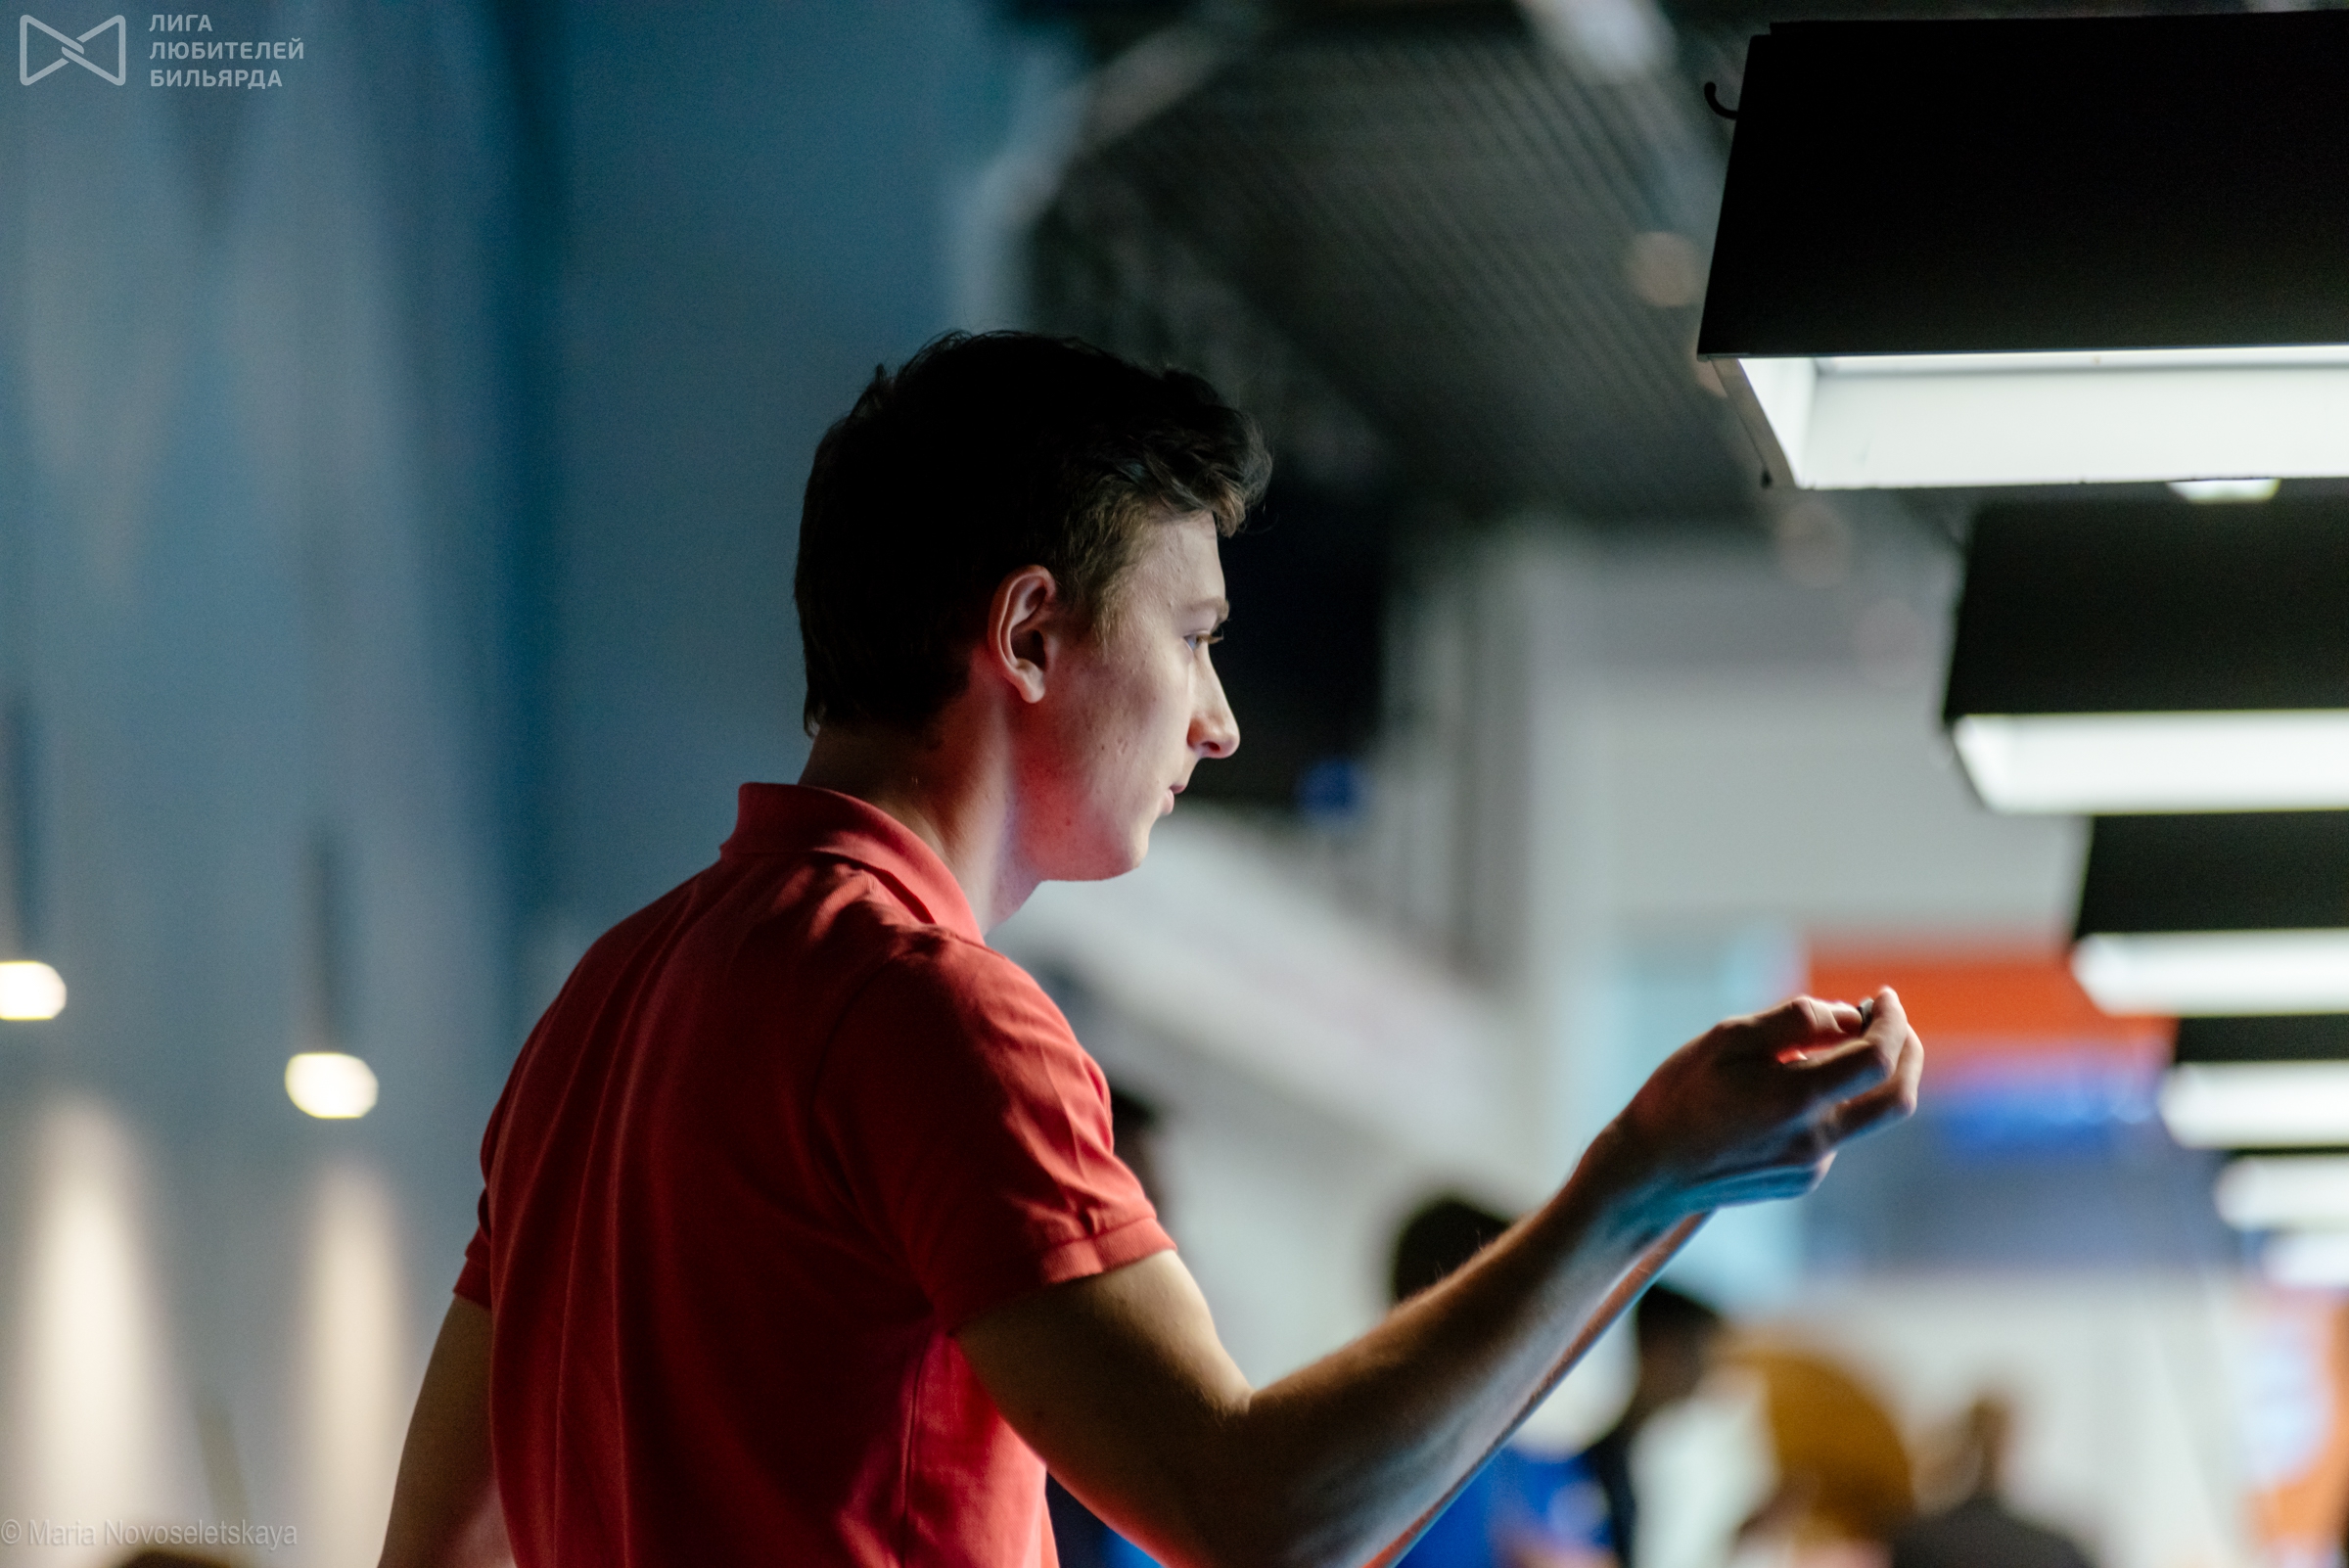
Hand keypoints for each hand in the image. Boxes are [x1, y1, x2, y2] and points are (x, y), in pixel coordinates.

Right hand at [1594, 988, 1921, 1218]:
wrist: (1649, 1170)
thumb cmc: (1680, 1094)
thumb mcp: (1726, 1038)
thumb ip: (1793, 1021)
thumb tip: (1847, 1016)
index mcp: (1797, 1100)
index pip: (1877, 1058)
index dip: (1890, 1021)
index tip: (1880, 997)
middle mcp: (1816, 1140)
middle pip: (1897, 1098)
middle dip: (1907, 1053)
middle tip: (1889, 1021)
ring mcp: (1812, 1166)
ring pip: (1865, 1115)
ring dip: (1866, 1075)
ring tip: (1829, 1044)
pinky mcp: (1802, 1180)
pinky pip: (1835, 1134)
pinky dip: (1832, 1101)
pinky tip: (1790, 1086)